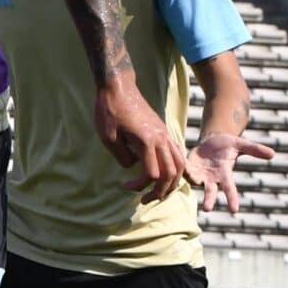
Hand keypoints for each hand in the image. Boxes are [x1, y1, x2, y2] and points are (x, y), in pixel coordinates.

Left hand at [96, 77, 188, 201]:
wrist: (118, 87)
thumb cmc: (110, 111)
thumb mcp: (108, 138)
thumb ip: (123, 157)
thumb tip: (133, 167)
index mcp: (147, 141)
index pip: (152, 174)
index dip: (139, 185)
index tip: (125, 185)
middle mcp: (161, 138)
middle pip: (171, 173)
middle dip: (160, 191)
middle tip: (145, 200)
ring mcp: (165, 134)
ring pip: (180, 164)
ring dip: (171, 182)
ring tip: (158, 192)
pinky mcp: (164, 131)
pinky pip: (177, 154)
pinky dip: (175, 168)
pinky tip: (163, 174)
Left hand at [186, 131, 274, 213]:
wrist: (211, 141)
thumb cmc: (228, 145)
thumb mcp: (241, 145)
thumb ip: (255, 150)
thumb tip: (273, 154)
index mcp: (225, 174)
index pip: (230, 189)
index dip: (232, 199)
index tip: (235, 211)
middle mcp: (212, 178)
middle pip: (211, 192)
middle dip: (209, 200)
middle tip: (207, 210)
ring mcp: (200, 175)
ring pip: (195, 183)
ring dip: (192, 181)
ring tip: (191, 178)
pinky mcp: (189, 168)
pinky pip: (184, 172)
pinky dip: (182, 172)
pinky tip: (176, 170)